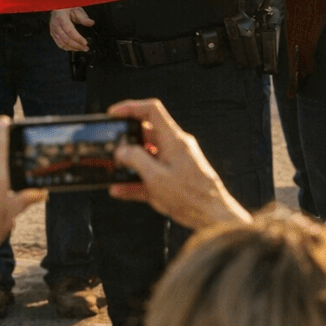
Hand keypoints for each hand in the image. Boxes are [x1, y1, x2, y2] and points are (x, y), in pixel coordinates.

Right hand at [49, 7, 94, 50]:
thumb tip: (91, 23)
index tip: (85, 43)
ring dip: (73, 48)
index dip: (78, 38)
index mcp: (61, 18)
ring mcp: (53, 31)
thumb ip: (84, 18)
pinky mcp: (53, 35)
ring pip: (63, 44)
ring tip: (82, 49)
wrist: (59, 8)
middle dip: (77, 45)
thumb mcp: (77, 10)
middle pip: (66, 39)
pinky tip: (75, 48)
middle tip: (86, 48)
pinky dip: (68, 48)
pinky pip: (60, 44)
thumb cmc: (67, 9)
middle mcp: (55, 26)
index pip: (70, 31)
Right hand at [106, 99, 250, 230]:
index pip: (151, 110)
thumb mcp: (156, 177)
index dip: (130, 107)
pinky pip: (149, 175)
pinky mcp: (173, 179)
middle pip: (146, 133)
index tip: (114, 114)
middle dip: (126, 139)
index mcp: (174, 139)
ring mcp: (174, 163)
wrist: (213, 217)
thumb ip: (135, 159)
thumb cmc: (192, 196)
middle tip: (112, 147)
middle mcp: (175, 147)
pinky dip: (135, 180)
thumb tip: (121, 151)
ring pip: (147, 155)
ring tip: (114, 170)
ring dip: (129, 163)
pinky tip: (120, 189)